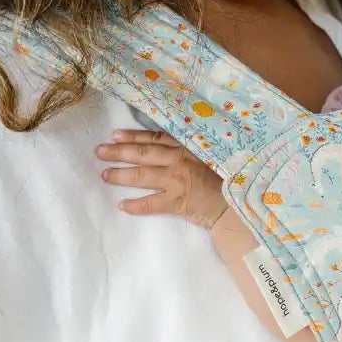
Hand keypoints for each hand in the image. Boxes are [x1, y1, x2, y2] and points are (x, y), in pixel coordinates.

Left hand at [96, 129, 228, 228]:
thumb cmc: (232, 178)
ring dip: (121, 175)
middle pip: (142, 154)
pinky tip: (122, 206)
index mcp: (189, 147)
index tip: (115, 134)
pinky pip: (151, 204)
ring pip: (142, 175)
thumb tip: (172, 148)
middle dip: (118, 152)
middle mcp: (180, 160)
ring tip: (105, 176)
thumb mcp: (214, 156)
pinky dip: (135, 205)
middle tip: (99, 152)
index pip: (155, 139)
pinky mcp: (178, 201)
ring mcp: (178, 180)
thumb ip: (194, 151)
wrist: (243, 202)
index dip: (133, 136)